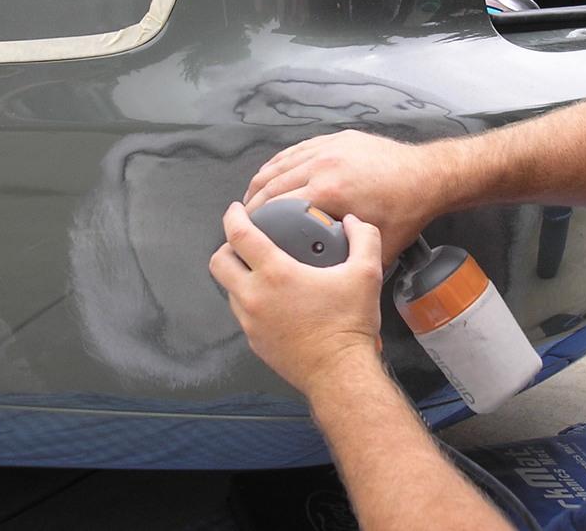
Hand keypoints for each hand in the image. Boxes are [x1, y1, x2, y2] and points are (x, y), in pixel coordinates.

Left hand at [209, 201, 383, 398]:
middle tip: (244, 241)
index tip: (236, 210)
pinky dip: (249, 300)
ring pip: (228, 290)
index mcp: (276, 274)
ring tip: (260, 270)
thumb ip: (363, 238)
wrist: (340, 375)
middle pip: (219, 263)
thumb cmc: (348, 326)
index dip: (232, 217)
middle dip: (226, 247)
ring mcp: (251, 322)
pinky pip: (242, 313)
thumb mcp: (366, 273)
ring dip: (238, 276)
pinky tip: (272, 299)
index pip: (239, 235)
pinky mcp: (255, 342)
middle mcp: (255, 297)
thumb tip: (353, 222)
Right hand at [243, 130, 447, 263]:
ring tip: (252, 199)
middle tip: (245, 221)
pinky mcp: (335, 139)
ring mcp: (328, 148)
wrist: (428, 177)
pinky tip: (272, 174)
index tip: (247, 233)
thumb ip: (350, 263)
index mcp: (328, 192)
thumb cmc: (406, 211)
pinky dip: (279, 163)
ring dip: (261, 182)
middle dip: (253, 202)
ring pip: (280, 163)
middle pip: (271, 183)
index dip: (256, 221)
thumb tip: (335, 285)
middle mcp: (322, 165)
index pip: (276, 205)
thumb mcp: (377, 248)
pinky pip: (296, 150)